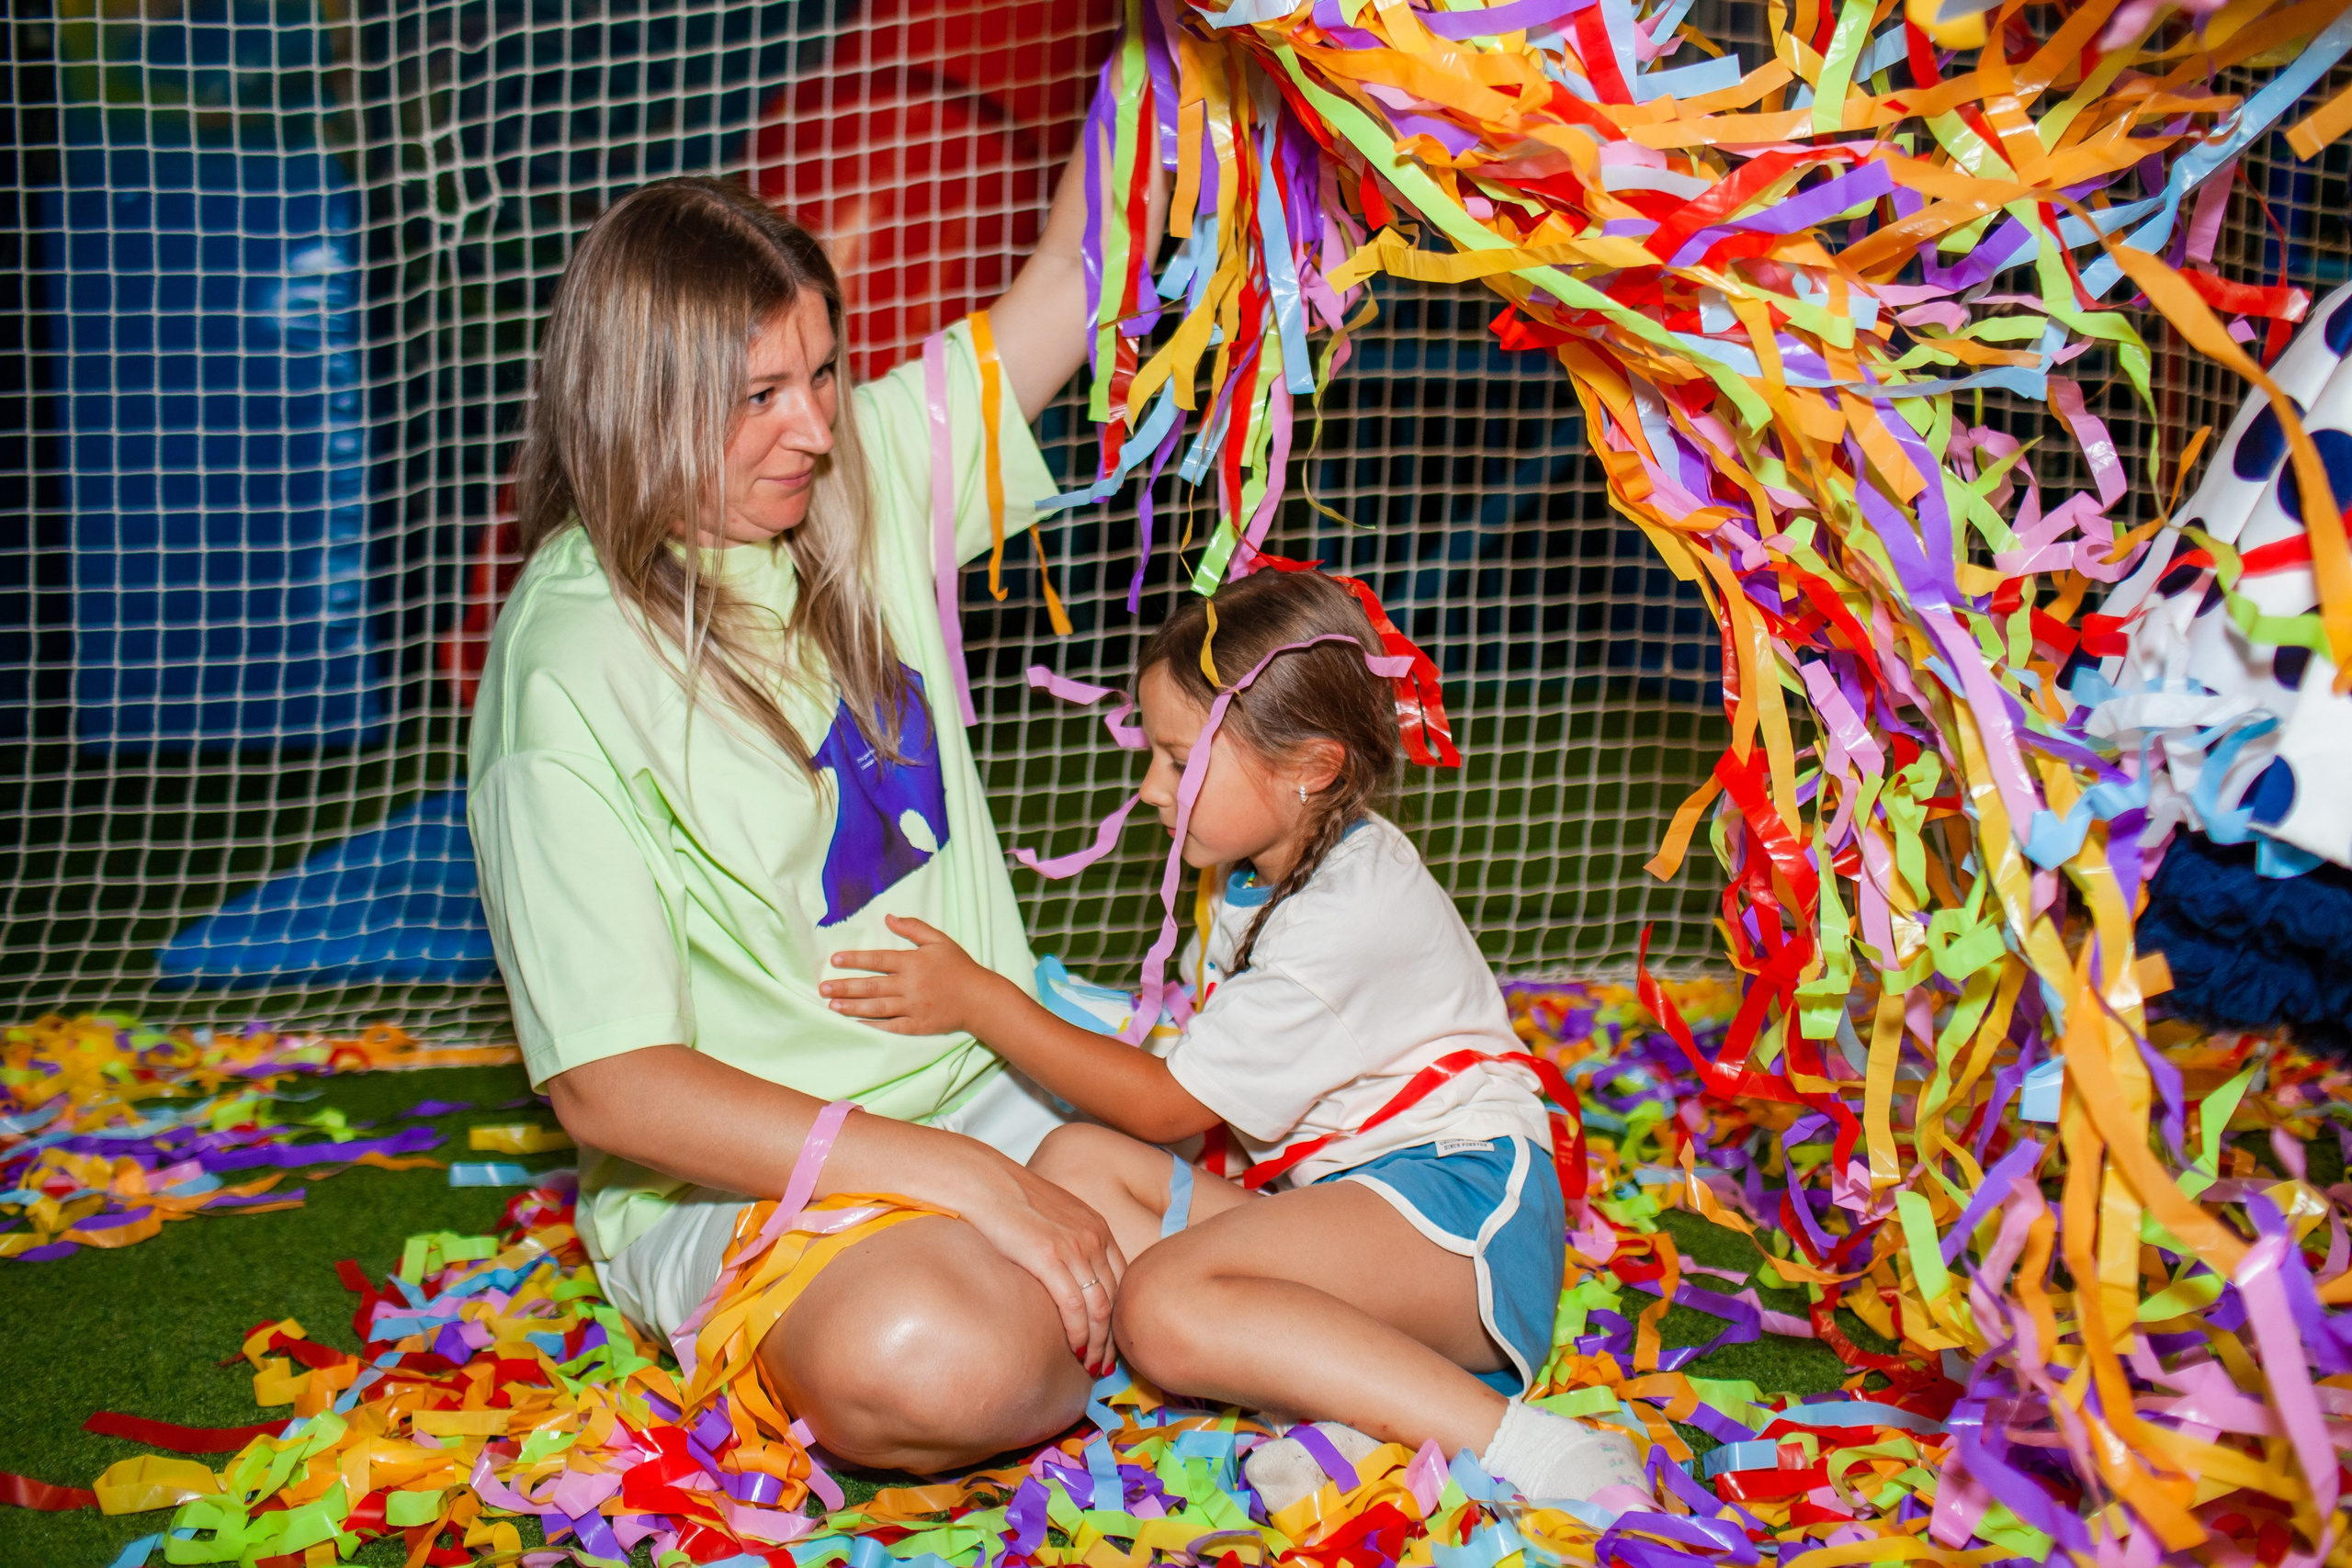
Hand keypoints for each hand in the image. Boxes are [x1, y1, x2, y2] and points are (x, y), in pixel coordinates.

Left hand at [824, 915, 1007, 1035]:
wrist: (980, 999)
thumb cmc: (959, 967)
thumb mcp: (939, 941)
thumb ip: (914, 928)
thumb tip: (889, 917)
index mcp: (914, 962)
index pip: (878, 960)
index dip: (855, 959)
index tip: (835, 960)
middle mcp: (911, 985)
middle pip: (872, 986)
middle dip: (845, 987)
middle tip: (823, 988)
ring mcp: (914, 1007)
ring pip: (878, 1007)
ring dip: (853, 1007)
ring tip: (832, 1006)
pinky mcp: (919, 1026)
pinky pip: (892, 1027)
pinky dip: (873, 1027)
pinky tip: (856, 1025)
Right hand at [946, 1148, 1128, 1373]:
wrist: (985, 1183)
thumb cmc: (1011, 1202)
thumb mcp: (1054, 1218)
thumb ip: (1069, 1244)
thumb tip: (1069, 1276)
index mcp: (1098, 1228)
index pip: (1123, 1281)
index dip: (1121, 1315)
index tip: (1114, 1340)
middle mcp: (1094, 1238)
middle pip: (1116, 1299)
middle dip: (1113, 1337)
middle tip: (1107, 1365)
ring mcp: (1074, 1247)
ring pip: (1100, 1308)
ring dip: (1098, 1343)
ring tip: (1092, 1367)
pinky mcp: (1049, 1257)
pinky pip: (1074, 1306)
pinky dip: (1079, 1333)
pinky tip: (1075, 1349)